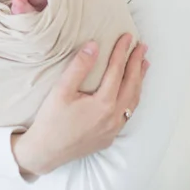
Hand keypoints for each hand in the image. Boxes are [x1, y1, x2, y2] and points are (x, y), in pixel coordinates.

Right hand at [11, 33, 149, 175]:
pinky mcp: (109, 137)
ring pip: (133, 101)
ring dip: (139, 81)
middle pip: (131, 85)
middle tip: (142, 46)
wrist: (45, 152)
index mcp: (103, 104)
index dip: (122, 51)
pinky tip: (131, 92)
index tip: (127, 36)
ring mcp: (113, 129)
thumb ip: (79, 66)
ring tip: (145, 65)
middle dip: (137, 64)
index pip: (117, 71)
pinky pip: (127, 113)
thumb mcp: (61, 90)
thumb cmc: (51, 120)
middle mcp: (113, 117)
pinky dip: (133, 97)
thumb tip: (94, 45)